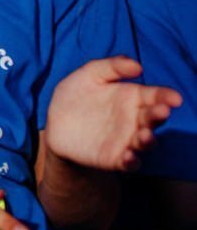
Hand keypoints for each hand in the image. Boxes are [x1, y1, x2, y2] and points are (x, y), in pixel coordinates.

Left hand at [45, 57, 181, 171]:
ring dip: (148, 139)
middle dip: (159, 115)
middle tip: (162, 111)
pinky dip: (131, 161)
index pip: (154, 96)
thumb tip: (138, 66)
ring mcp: (125, 139)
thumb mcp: (88, 75)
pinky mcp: (114, 158)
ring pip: (145, 141)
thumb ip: (111, 66)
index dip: (166, 96)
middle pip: (152, 118)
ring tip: (145, 135)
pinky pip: (128, 163)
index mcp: (131, 98)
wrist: (56, 125)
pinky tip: (128, 156)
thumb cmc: (75, 97)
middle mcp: (133, 120)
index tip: (174, 98)